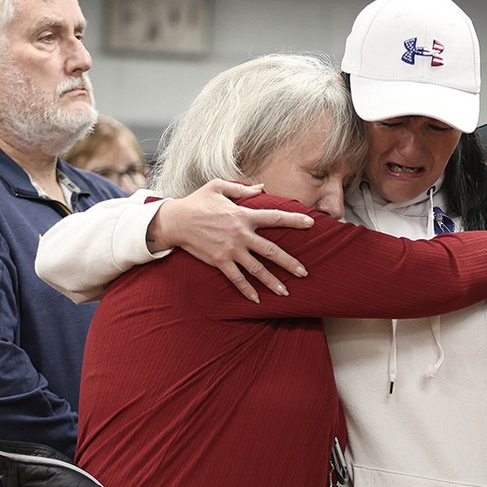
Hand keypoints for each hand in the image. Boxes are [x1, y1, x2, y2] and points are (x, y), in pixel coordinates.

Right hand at [148, 178, 313, 302]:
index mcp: (243, 215)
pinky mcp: (220, 262)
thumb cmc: (197, 202)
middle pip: (271, 250)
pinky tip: (257, 299)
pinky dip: (247, 290)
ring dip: (272, 281)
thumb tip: (262, 188)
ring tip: (286, 292)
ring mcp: (230, 250)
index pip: (274, 217)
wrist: (175, 221)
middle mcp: (240, 234)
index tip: (311, 224)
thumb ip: (242, 188)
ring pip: (257, 268)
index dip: (294, 220)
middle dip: (289, 262)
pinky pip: (236, 279)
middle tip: (304, 272)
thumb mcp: (218, 186)